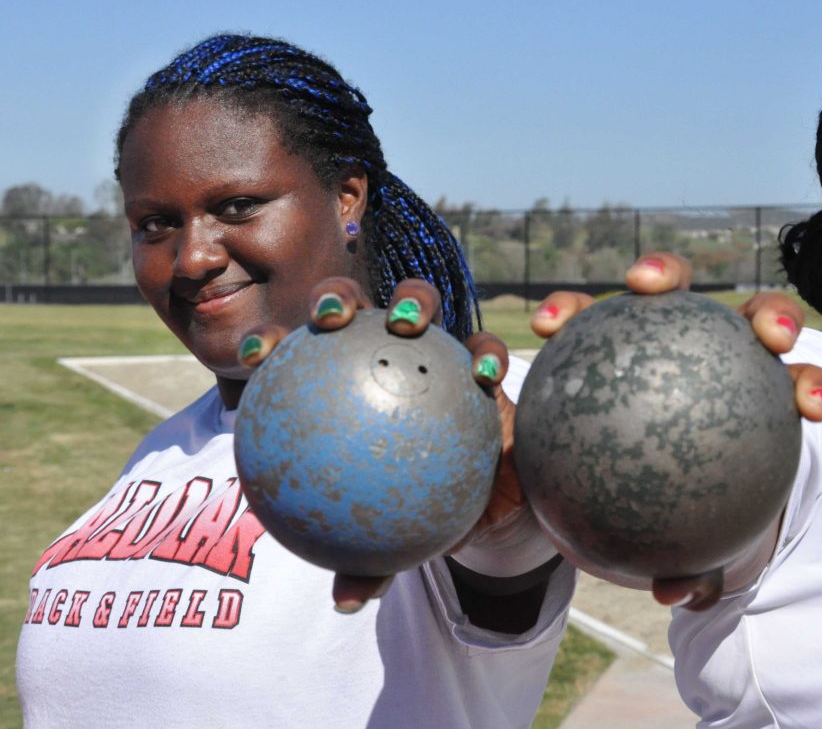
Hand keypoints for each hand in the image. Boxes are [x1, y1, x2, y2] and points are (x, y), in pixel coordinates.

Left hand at [238, 277, 517, 613]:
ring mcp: (437, 351)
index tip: (256, 355)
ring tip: (406, 323)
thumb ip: (370, 559)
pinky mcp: (485, 364)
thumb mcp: (393, 536)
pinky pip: (488, 353)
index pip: (298, 353)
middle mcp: (386, 354)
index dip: (273, 341)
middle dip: (336, 295)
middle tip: (327, 318)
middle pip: (354, 304)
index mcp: (344, 382)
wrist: (482, 505)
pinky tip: (485, 380)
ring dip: (413, 301)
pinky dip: (487, 359)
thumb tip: (347, 602)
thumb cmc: (419, 509)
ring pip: (422, 304)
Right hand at [531, 252, 821, 610]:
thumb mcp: (670, 543)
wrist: (599, 477)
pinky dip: (571, 309)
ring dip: (665, 274)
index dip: (813, 386)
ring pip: (675, 289)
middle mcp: (718, 350)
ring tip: (642, 285)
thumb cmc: (653, 507)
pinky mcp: (603, 319)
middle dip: (771, 315)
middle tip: (767, 336)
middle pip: (758, 319)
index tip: (811, 408)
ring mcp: (662, 327)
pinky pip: (588, 310)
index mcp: (752, 398)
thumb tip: (676, 593)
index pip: (796, 385)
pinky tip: (545, 322)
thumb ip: (684, 564)